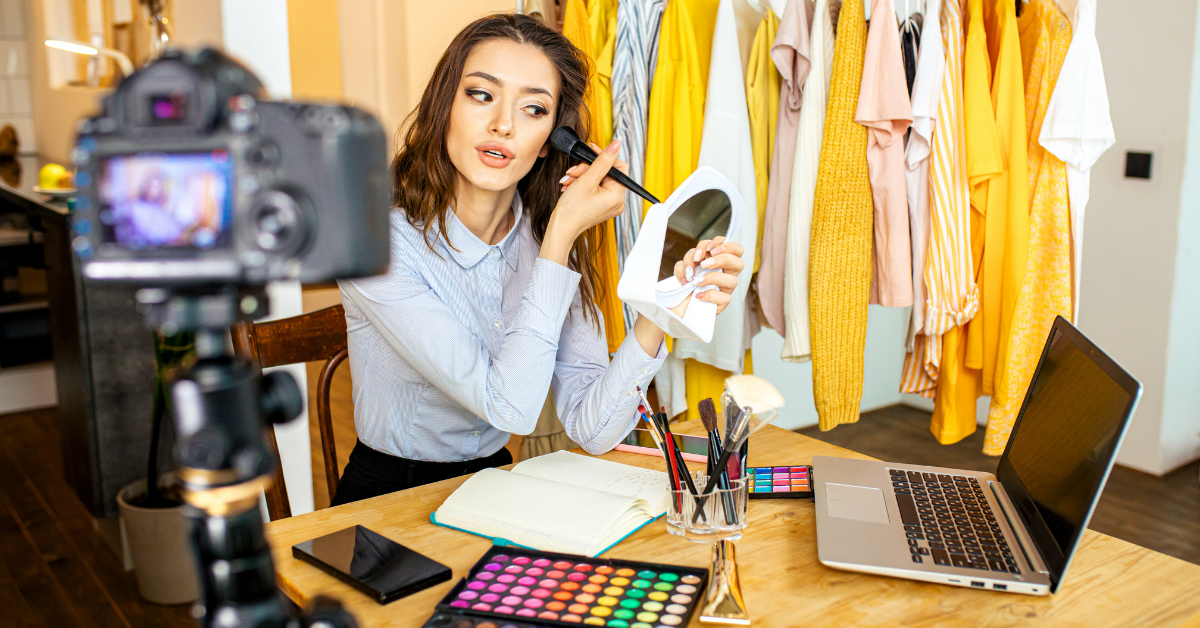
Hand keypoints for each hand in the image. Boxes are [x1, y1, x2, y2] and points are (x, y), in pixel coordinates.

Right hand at [539, 139, 628, 265]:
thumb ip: (603, 160)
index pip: (619, 167)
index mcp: (618, 196)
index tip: (591, 151)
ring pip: (599, 178)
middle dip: (588, 169)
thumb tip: (616, 145)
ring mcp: (610, 204)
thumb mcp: (587, 180)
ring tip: (569, 180)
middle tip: (574, 171)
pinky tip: (572, 185)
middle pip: (607, 172)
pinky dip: (584, 183)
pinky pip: (596, 187)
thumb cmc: (572, 209)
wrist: (561, 228)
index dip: (605, 157)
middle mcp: (617, 201)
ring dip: (583, 175)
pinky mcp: (602, 205)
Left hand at [671, 236, 744, 313]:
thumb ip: (690, 258)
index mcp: (722, 262)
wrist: (678, 303)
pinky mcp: (721, 304)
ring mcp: (725, 290)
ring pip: (733, 281)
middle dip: (722, 259)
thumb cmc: (686, 283)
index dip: (724, 245)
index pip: (734, 249)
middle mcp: (727, 275)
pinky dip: (710, 295)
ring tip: (698, 280)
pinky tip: (698, 295)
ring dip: (713, 277)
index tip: (708, 248)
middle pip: (739, 263)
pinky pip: (724, 299)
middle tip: (704, 263)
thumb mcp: (684, 266)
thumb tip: (696, 261)